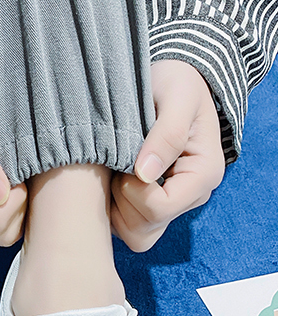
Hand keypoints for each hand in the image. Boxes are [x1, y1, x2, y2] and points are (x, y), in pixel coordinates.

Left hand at [111, 60, 225, 251]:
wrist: (172, 81)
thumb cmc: (177, 83)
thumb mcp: (177, 96)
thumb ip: (167, 134)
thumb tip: (146, 173)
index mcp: (203, 175)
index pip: (159, 210)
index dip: (133, 190)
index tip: (126, 161)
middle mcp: (190, 198)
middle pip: (145, 228)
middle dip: (122, 200)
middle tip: (119, 165)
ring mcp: (171, 206)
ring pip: (135, 234)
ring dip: (116, 208)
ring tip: (116, 173)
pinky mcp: (151, 207)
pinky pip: (126, 227)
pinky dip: (112, 209)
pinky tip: (112, 180)